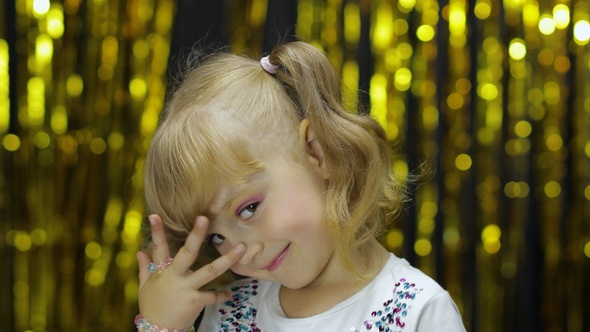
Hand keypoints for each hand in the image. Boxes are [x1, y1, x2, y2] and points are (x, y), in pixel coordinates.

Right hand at [137, 214, 245, 329]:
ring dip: (227, 259)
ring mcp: (187, 289)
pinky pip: (213, 295)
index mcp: (163, 271)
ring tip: (241, 248)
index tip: (155, 214)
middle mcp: (175, 277)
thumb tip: (140, 252)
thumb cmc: (152, 307)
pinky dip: (222, 295)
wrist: (157, 331)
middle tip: (204, 219)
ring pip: (209, 271)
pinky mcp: (196, 301)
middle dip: (196, 236)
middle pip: (187, 253)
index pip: (158, 248)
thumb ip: (144, 268)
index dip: (156, 231)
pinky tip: (230, 293)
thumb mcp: (145, 287)